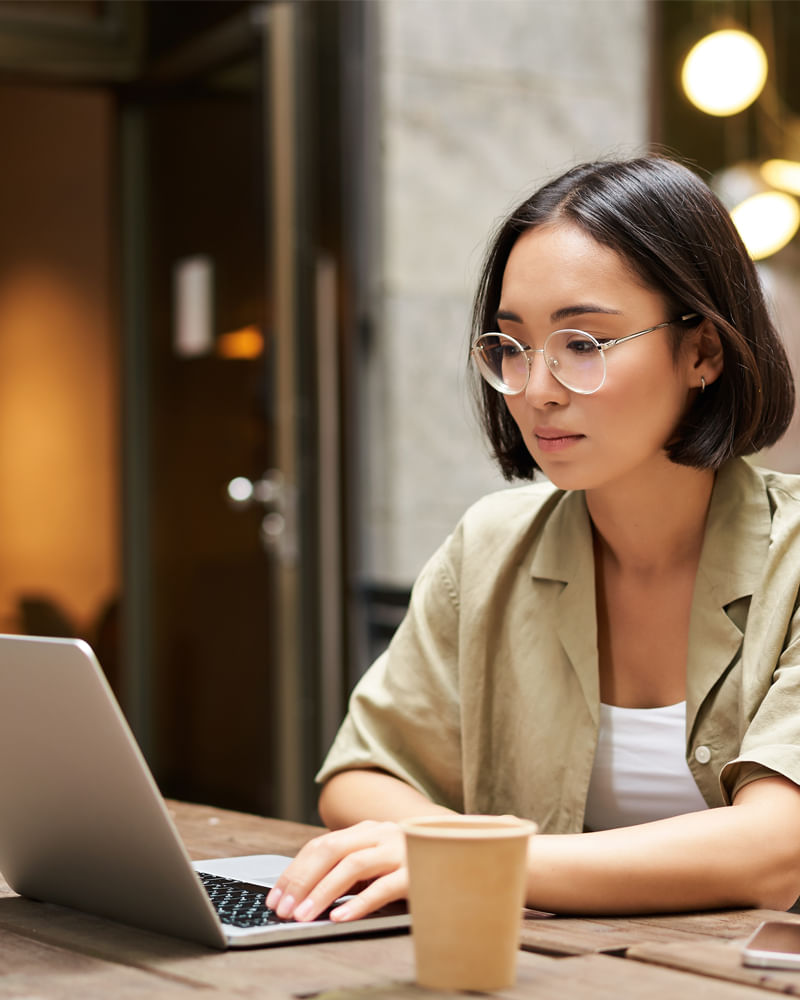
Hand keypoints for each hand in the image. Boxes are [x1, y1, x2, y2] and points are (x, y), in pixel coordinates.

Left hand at [266, 820, 407, 922]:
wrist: (467, 857)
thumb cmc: (414, 868)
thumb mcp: (380, 864)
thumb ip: (351, 871)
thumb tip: (305, 896)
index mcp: (369, 831)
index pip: (322, 845)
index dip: (295, 871)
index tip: (275, 897)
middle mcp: (383, 834)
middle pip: (332, 849)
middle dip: (302, 880)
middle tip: (283, 909)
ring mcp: (402, 850)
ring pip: (354, 865)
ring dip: (324, 892)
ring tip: (305, 916)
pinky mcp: (419, 871)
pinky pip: (385, 886)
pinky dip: (360, 903)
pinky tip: (341, 917)